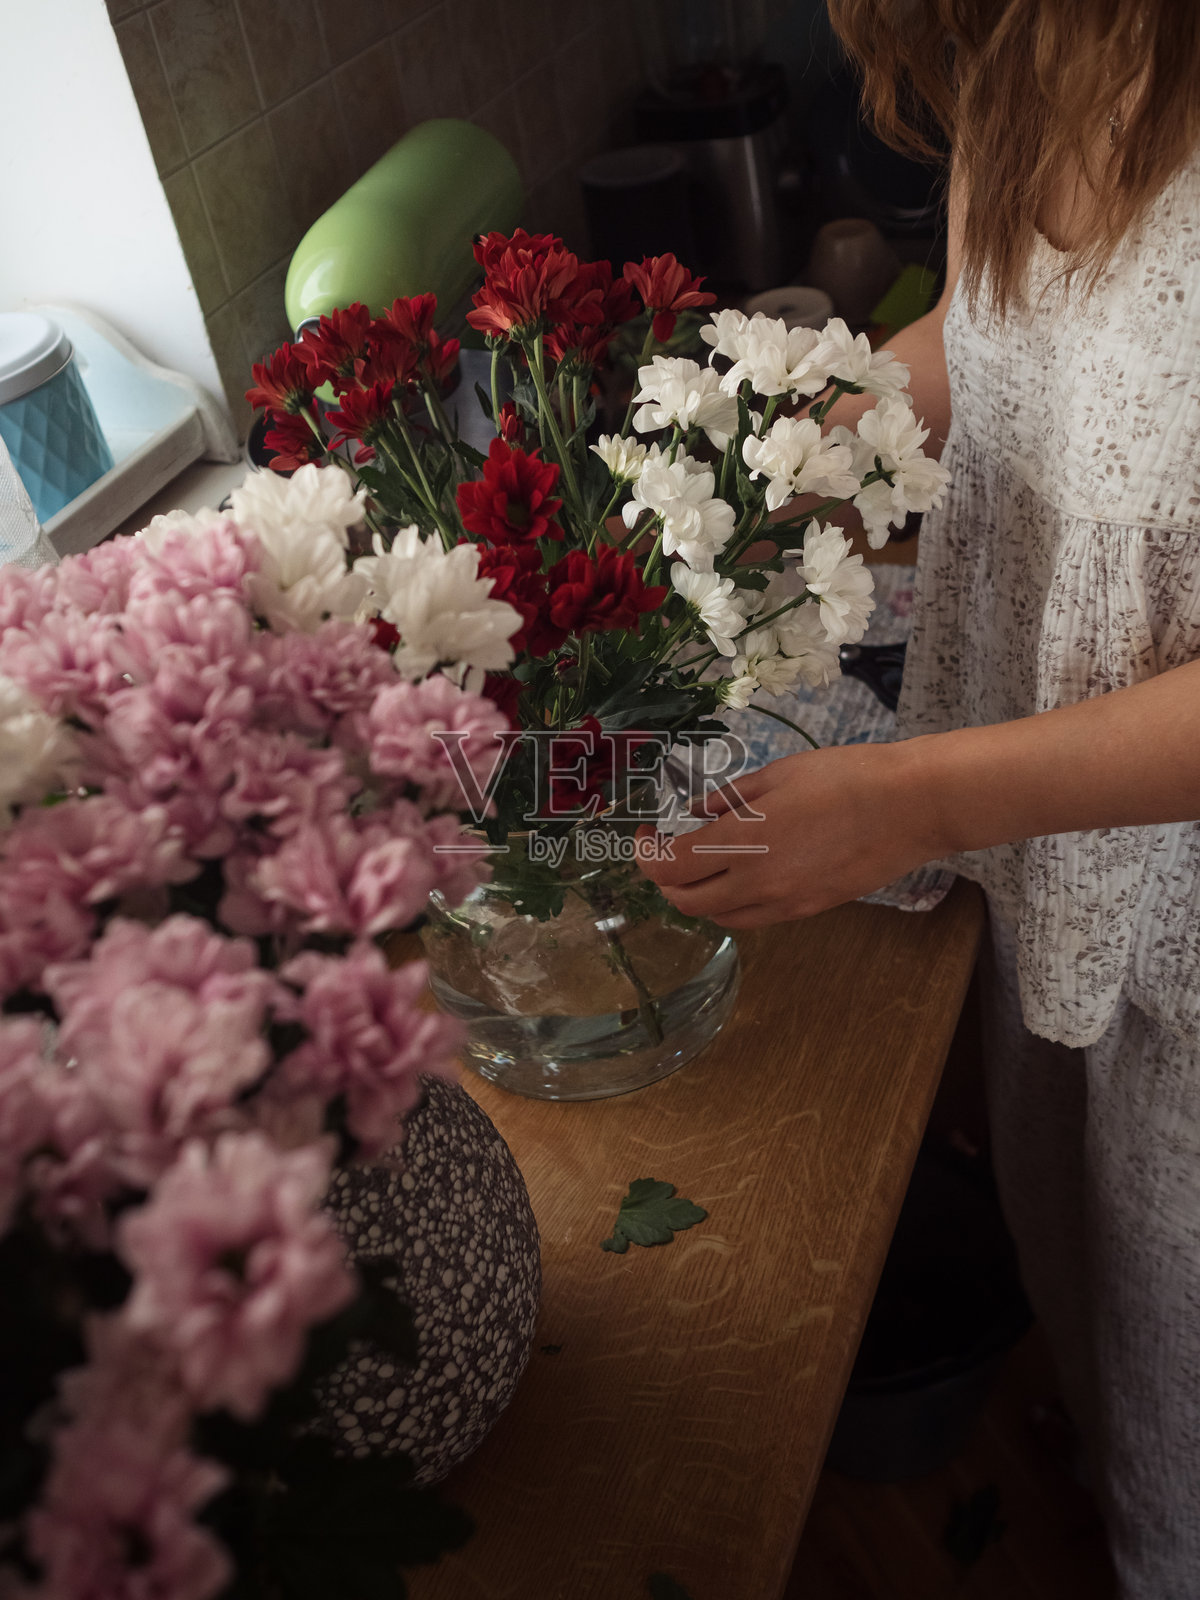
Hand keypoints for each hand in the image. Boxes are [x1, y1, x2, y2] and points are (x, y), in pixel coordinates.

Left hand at [636, 743, 940, 928]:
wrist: (910, 806)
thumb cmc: (846, 777)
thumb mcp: (776, 775)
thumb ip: (729, 800)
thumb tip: (695, 814)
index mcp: (742, 842)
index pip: (668, 868)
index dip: (645, 855)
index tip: (645, 835)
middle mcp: (756, 882)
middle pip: (685, 901)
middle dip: (665, 879)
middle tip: (668, 850)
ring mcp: (783, 902)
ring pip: (718, 916)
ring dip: (698, 893)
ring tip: (705, 861)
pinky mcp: (807, 910)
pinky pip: (753, 917)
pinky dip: (733, 902)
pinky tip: (742, 873)